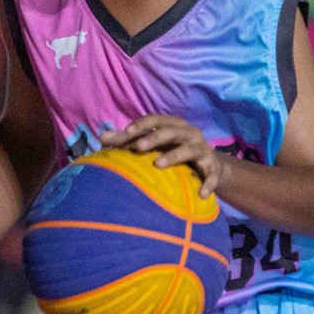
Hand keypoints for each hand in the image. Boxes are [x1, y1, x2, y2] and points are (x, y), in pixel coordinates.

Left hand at [100, 115, 225, 196]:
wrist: (208, 163)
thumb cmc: (172, 150)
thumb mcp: (153, 143)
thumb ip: (128, 140)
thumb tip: (101, 136)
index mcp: (172, 125)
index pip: (156, 120)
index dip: (142, 125)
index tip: (126, 132)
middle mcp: (188, 133)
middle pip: (171, 131)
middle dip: (154, 138)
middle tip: (138, 147)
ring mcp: (201, 149)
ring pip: (189, 149)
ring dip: (174, 156)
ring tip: (158, 164)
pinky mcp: (212, 166)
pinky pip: (211, 174)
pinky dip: (208, 182)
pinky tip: (201, 194)